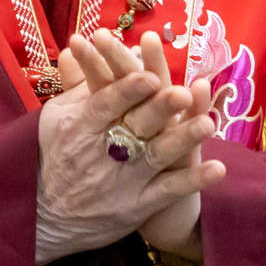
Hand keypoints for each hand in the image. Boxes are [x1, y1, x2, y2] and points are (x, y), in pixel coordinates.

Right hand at [35, 30, 223, 265]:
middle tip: (183, 93)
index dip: (127, 90)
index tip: (148, 74)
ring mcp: (124, 180)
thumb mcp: (55, 118)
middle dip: (160, 109)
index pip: (106, 103)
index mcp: (81, 126)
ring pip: (158, 156)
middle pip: (136, 125)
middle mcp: (104, 151)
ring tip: (209, 123)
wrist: (47, 217)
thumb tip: (78, 48)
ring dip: (184, 139)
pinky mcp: (138, 204)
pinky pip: (169, 191)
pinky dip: (193, 181)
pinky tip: (218, 168)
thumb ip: (74, 85)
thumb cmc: (55, 155)